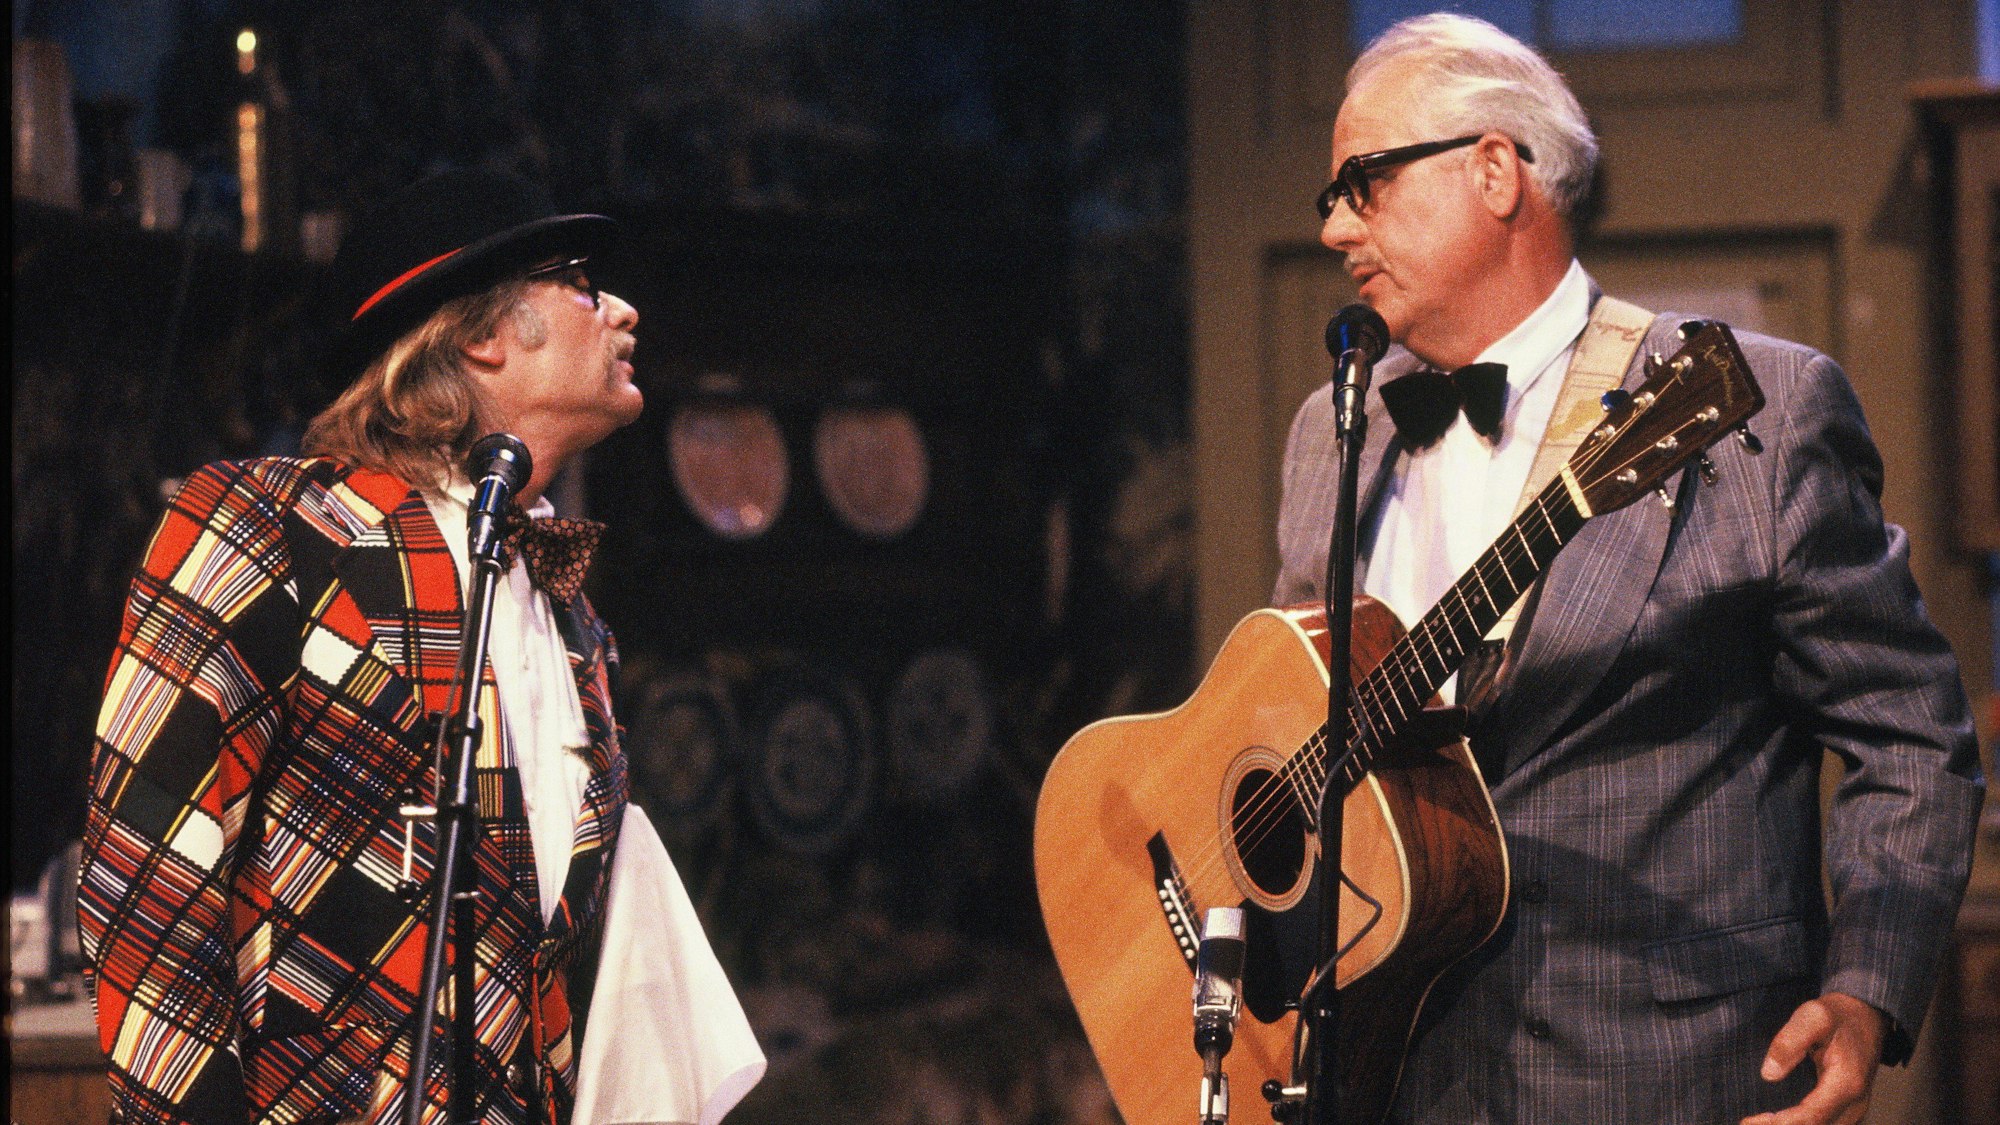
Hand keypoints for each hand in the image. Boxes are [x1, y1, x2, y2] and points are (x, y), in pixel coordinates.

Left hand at [1741, 991, 1885, 1124]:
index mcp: (1847, 1083)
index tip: (1750, 1122)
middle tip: (1746, 1123)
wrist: (1866, 1017)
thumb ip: (1789, 1042)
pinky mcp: (1849, 1109)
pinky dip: (1801, 1123)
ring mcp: (1855, 1109)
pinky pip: (1824, 1124)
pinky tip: (1775, 1120)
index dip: (1781, 1123)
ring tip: (1755, 1122)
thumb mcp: (1812, 1016)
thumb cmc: (1836, 1016)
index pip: (1811, 1116)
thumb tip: (1768, 1074)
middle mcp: (1855, 1103)